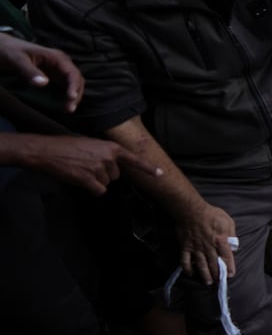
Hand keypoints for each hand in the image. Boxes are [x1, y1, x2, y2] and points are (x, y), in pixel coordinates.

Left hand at [0, 33, 83, 110]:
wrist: (3, 47)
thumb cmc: (10, 51)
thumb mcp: (17, 60)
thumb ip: (30, 71)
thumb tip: (44, 84)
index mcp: (56, 57)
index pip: (72, 73)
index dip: (74, 86)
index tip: (71, 98)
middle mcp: (61, 63)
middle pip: (76, 79)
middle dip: (76, 94)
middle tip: (69, 109)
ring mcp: (57, 69)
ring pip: (73, 83)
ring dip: (73, 96)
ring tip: (68, 109)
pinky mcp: (53, 75)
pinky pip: (65, 85)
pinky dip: (67, 95)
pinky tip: (63, 104)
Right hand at [5, 134, 160, 193]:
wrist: (47, 151)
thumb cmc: (66, 145)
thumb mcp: (91, 143)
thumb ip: (105, 153)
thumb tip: (113, 164)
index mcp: (110, 147)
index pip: (133, 159)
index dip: (147, 168)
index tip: (160, 174)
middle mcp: (108, 158)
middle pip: (116, 176)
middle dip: (105, 175)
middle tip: (88, 167)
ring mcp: (98, 169)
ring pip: (106, 184)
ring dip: (95, 181)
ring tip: (81, 170)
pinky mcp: (88, 179)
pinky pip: (98, 191)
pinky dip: (92, 190)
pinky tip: (81, 181)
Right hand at [178, 201, 237, 283]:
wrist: (191, 210)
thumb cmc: (211, 214)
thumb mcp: (227, 221)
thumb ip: (232, 234)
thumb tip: (234, 246)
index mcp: (220, 240)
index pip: (227, 257)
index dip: (229, 267)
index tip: (230, 275)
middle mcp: (209, 247)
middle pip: (214, 264)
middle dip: (217, 275)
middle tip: (219, 282)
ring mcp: (196, 248)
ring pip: (201, 265)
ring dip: (205, 275)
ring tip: (208, 282)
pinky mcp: (185, 247)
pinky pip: (185, 261)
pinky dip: (187, 269)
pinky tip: (191, 274)